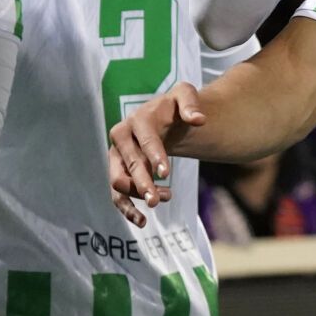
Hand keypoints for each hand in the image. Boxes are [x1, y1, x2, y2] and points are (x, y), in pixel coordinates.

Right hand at [108, 82, 206, 225]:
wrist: (161, 117)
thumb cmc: (174, 107)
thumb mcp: (184, 94)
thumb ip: (191, 103)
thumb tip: (199, 119)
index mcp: (137, 120)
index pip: (145, 140)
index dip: (155, 156)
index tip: (166, 174)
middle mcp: (121, 138)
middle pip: (129, 165)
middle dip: (143, 183)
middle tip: (161, 199)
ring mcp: (117, 156)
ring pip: (118, 182)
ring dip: (138, 195)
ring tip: (166, 198)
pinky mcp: (118, 172)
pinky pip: (117, 194)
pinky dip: (126, 208)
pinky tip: (142, 221)